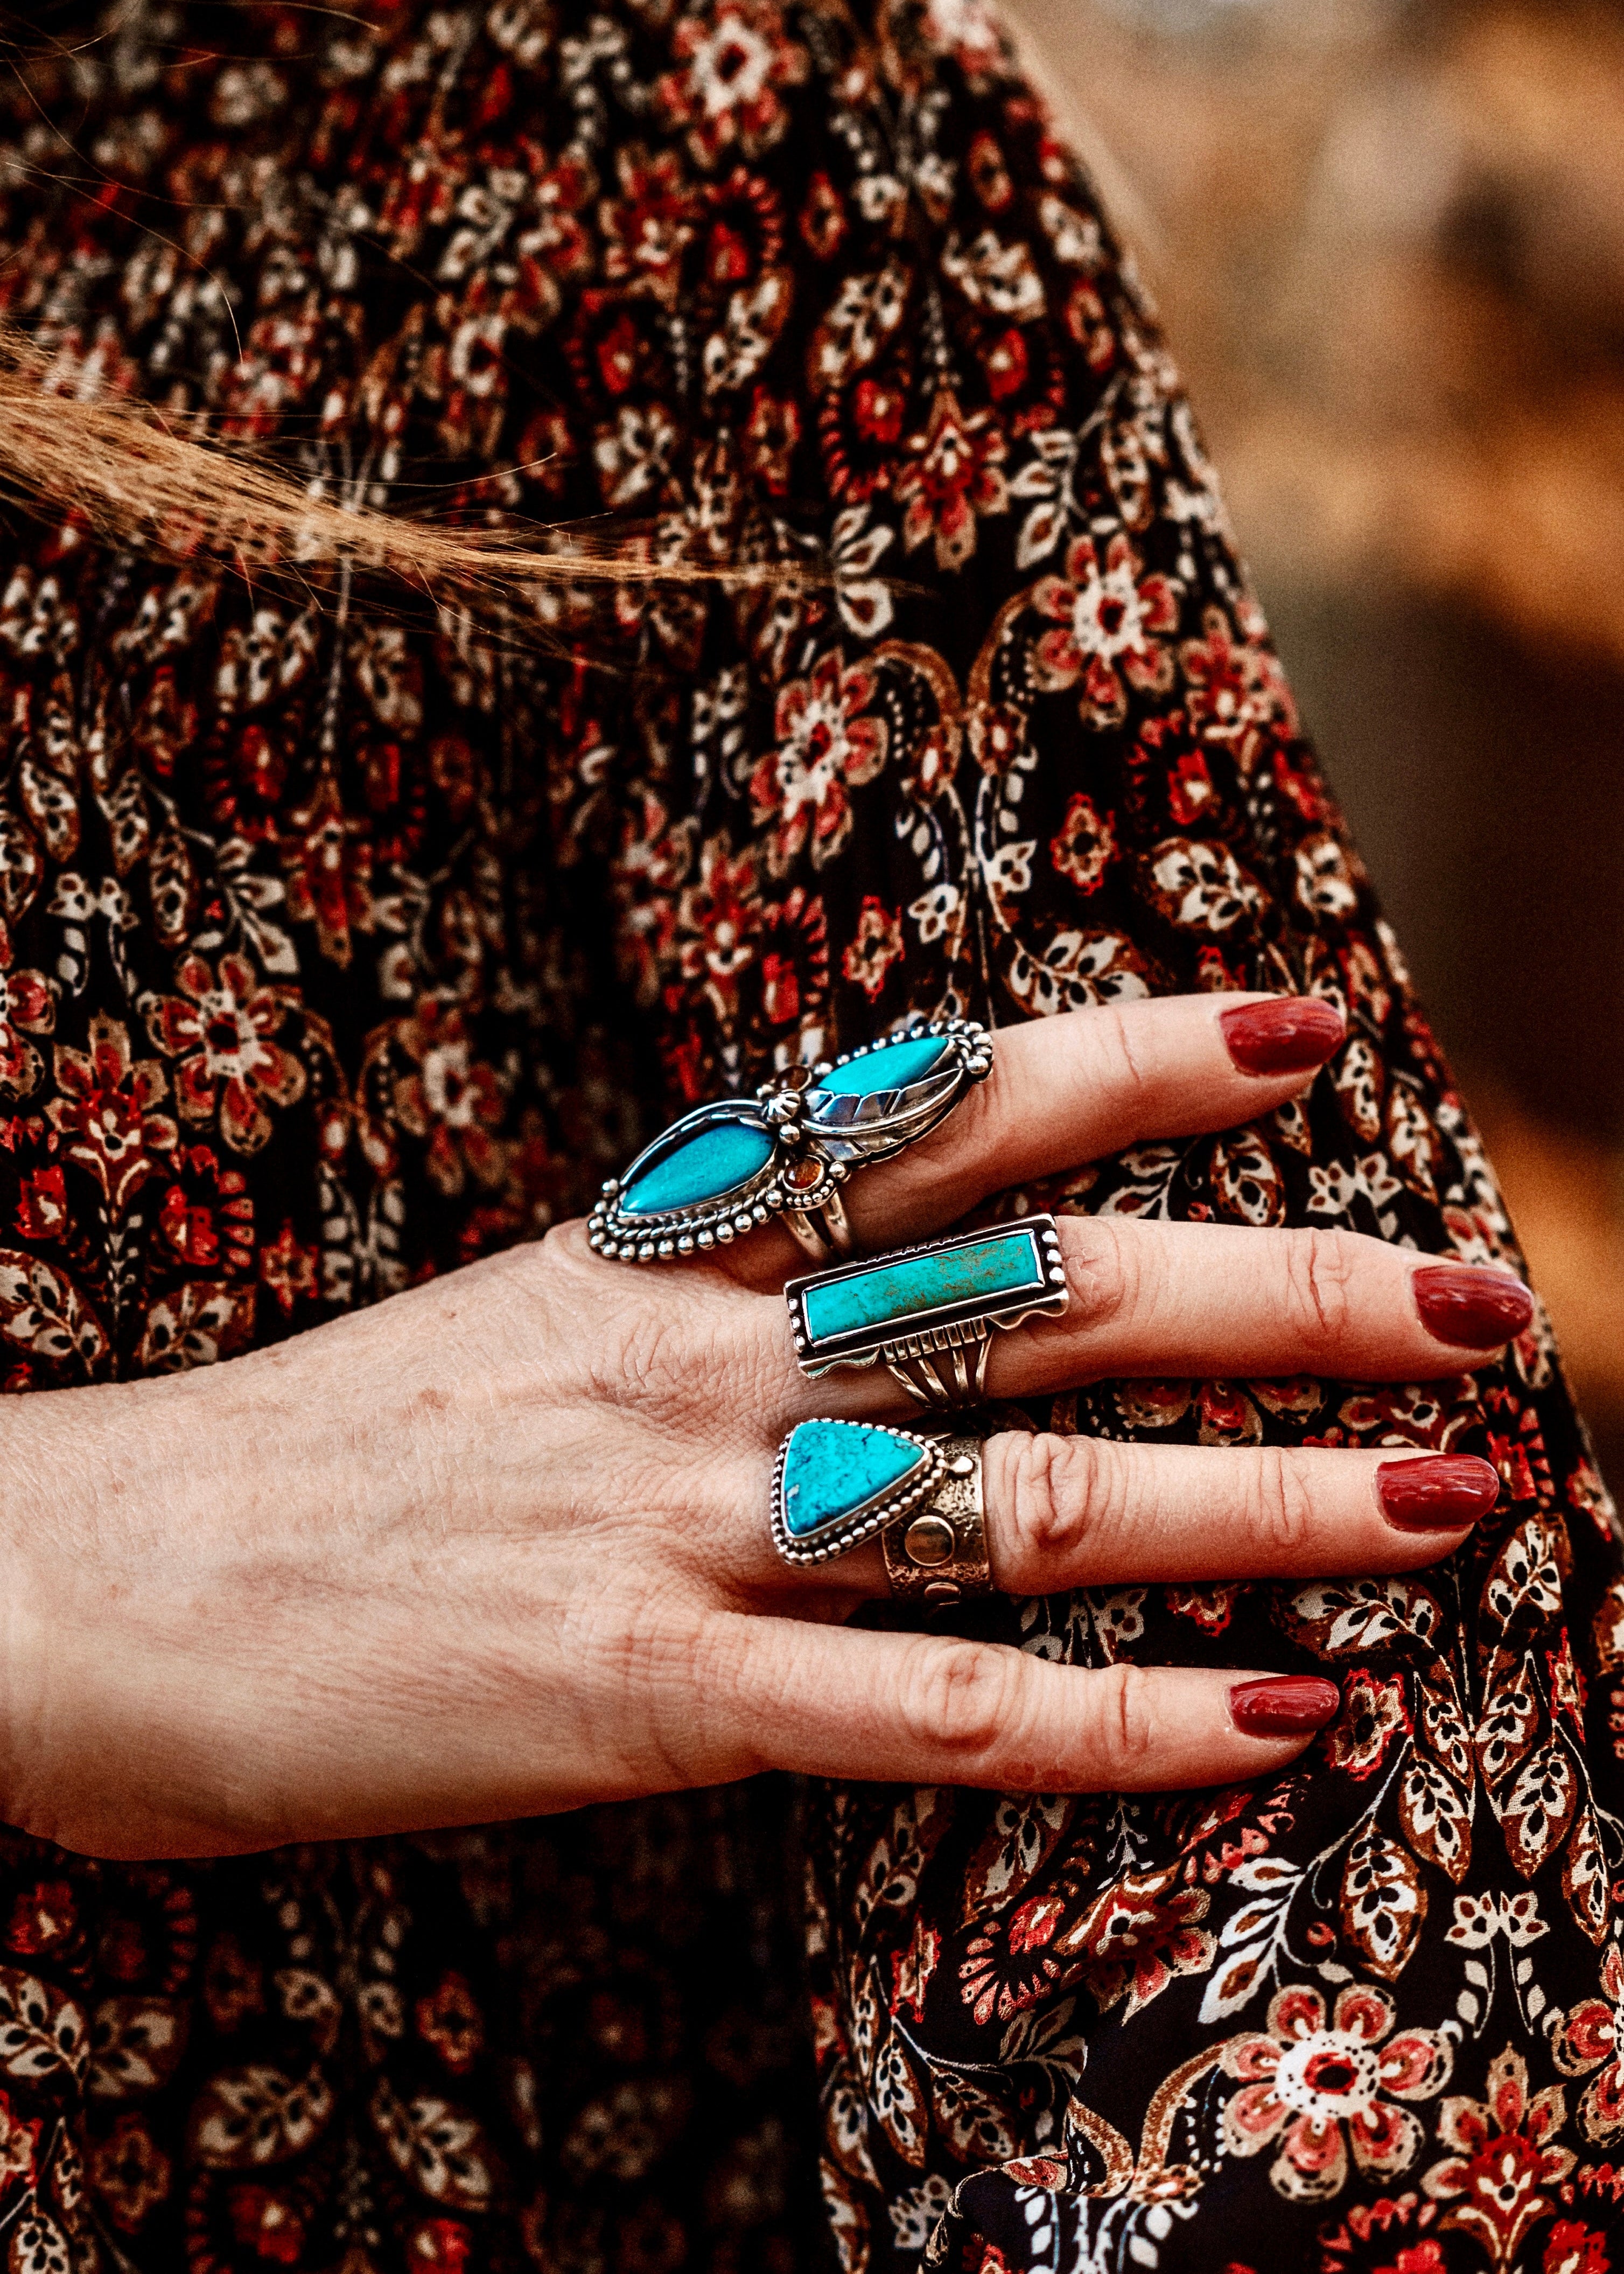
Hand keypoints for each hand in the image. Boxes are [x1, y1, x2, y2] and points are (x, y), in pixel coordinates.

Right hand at [0, 993, 1526, 1859]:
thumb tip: (876, 1268)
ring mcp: (682, 1525)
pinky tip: (1278, 1723)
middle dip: (1288, 1291)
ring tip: (1456, 1498)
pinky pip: (935, 1715)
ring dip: (1268, 1502)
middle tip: (1481, 1295)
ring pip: (1037, 1499)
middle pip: (1054, 1292)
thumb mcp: (524, 1310)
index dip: (1136, 1057)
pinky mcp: (642, 1701)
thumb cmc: (311, 1450)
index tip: (1305, 1032)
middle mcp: (705, 1358)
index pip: (941, 1114)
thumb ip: (706, 1286)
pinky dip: (1122, 1726)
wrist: (74, 1581)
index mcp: (666, 1244)